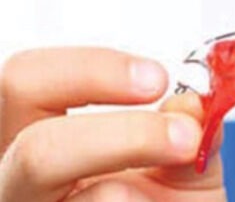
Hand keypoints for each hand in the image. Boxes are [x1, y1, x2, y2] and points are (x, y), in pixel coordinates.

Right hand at [0, 47, 225, 200]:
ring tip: (176, 179)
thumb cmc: (168, 201)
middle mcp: (19, 184)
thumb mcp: (185, 159)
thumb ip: (188, 128)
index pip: (26, 82)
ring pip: (75, 196)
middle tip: (184, 136)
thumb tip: (190, 106)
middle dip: (122, 137)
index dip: (88, 71)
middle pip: (34, 151)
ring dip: (135, 188)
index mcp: (40, 137)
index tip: (158, 79)